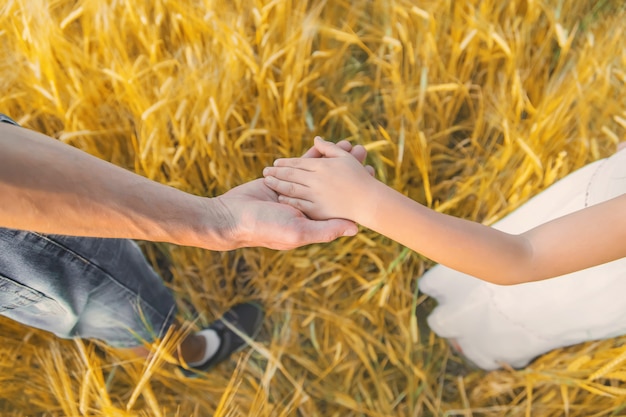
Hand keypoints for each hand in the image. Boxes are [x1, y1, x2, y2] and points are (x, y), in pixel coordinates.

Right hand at [214, 140, 368, 249]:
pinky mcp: (282, 180)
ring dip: (333, 159)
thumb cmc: (265, 228)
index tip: (372, 174)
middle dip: (348, 169)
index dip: (357, 190)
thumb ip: (326, 230)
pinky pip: (302, 166)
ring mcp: (295, 192)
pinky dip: (313, 155)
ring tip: (349, 144)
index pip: (341, 204)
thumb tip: (356, 228)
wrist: (232, 217)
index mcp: (314, 221)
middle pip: (334, 186)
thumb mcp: (298, 232)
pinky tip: (324, 143)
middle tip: (364, 152)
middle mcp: (307, 207)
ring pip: (320, 174)